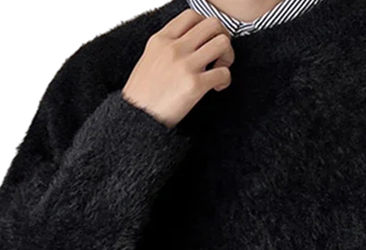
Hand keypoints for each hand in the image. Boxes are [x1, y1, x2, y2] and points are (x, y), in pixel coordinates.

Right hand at [122, 10, 233, 127]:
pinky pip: (224, 73)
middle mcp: (174, 48)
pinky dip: (225, 80)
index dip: (206, 27)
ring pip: (222, 43)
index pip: (193, 16)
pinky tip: (217, 87)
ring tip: (219, 69)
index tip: (206, 42)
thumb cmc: (142, 94)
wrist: (137, 117)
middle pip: (213, 24)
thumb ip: (167, 46)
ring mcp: (185, 65)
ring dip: (227, 56)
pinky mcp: (194, 85)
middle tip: (218, 56)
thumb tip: (188, 42)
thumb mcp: (149, 58)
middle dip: (222, 38)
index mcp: (162, 39)